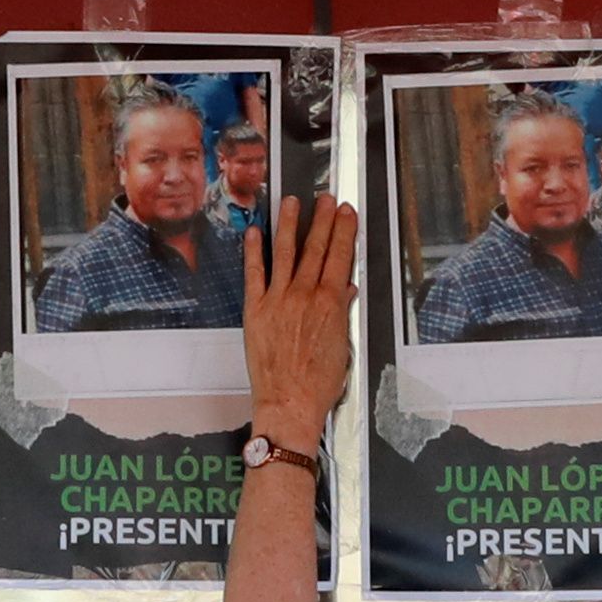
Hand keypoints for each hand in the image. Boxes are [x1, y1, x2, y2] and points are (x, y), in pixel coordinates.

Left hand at [242, 194, 359, 453]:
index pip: (339, 258)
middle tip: (326, 198)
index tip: (346, 212)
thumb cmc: (319, 384)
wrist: (289, 402)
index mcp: (330, 305)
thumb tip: (345, 291)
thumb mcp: (342, 348)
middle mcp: (304, 296)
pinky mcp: (256, 309)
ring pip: (286, 253)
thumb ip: (342, 314)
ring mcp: (278, 300)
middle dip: (322, 220)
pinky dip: (254, 251)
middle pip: (316, 249)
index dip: (344, 232)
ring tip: (293, 202)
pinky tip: (255, 232)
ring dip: (290, 225)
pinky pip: (254, 273)